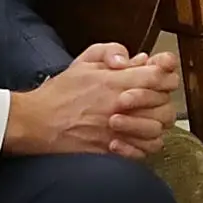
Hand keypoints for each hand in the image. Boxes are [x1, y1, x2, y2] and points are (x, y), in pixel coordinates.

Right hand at [4, 42, 180, 158]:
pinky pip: (144, 150)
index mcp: (115, 81)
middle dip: (162, 101)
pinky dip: (144, 144)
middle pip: (165, 104)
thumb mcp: (82, 62)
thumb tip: (136, 58)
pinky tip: (132, 137)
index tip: (161, 77)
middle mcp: (120, 105)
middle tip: (152, 99)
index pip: (160, 76)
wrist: (36, 122)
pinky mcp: (112, 149)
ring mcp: (118, 130)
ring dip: (154, 123)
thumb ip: (110, 52)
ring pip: (158, 129)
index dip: (166, 76)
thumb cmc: (59, 93)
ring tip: (143, 119)